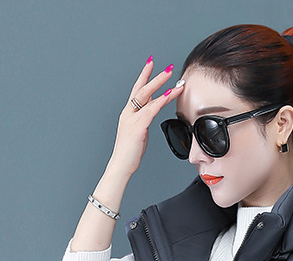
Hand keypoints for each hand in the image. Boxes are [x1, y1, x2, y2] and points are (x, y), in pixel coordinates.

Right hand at [108, 57, 184, 178]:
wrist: (121, 165)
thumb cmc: (129, 152)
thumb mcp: (138, 131)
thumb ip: (143, 120)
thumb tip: (151, 113)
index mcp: (128, 113)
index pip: (136, 90)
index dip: (144, 76)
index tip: (151, 63)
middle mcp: (129, 113)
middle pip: (142, 89)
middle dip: (155, 76)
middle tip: (167, 66)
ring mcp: (132, 119)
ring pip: (147, 96)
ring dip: (160, 84)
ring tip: (171, 76)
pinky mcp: (137, 128)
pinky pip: (151, 110)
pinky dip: (160, 101)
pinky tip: (169, 94)